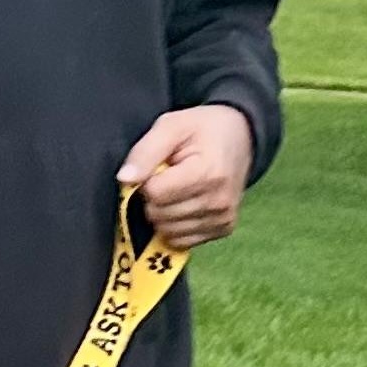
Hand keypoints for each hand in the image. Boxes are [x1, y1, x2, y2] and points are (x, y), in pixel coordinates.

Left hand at [117, 104, 254, 249]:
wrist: (242, 136)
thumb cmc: (202, 129)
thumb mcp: (171, 126)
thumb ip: (145, 152)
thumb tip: (124, 179)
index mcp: (207, 173)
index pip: (154, 194)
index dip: (148, 180)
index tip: (160, 167)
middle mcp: (218, 201)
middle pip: (159, 215)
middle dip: (155, 198)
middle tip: (170, 177)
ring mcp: (223, 219)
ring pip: (168, 231)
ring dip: (164, 213)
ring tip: (179, 189)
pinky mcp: (224, 229)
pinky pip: (182, 241)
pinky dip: (176, 225)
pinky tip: (185, 204)